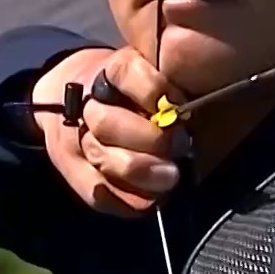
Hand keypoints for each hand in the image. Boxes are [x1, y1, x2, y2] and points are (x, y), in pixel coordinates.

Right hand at [31, 47, 186, 215]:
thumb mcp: (153, 74)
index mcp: (112, 72)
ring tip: (170, 177)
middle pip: (108, 123)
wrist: (77, 101)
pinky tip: (150, 200)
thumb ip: (172, 81)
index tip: (182, 103)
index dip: (154, 90)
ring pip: (101, 158)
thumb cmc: (136, 92)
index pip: (126, 72)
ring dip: (139, 173)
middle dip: (149, 139)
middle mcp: (89, 105)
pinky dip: (125, 200)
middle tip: (182, 146)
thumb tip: (200, 98)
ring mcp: (78, 140)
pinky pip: (96, 193)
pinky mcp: (74, 172)